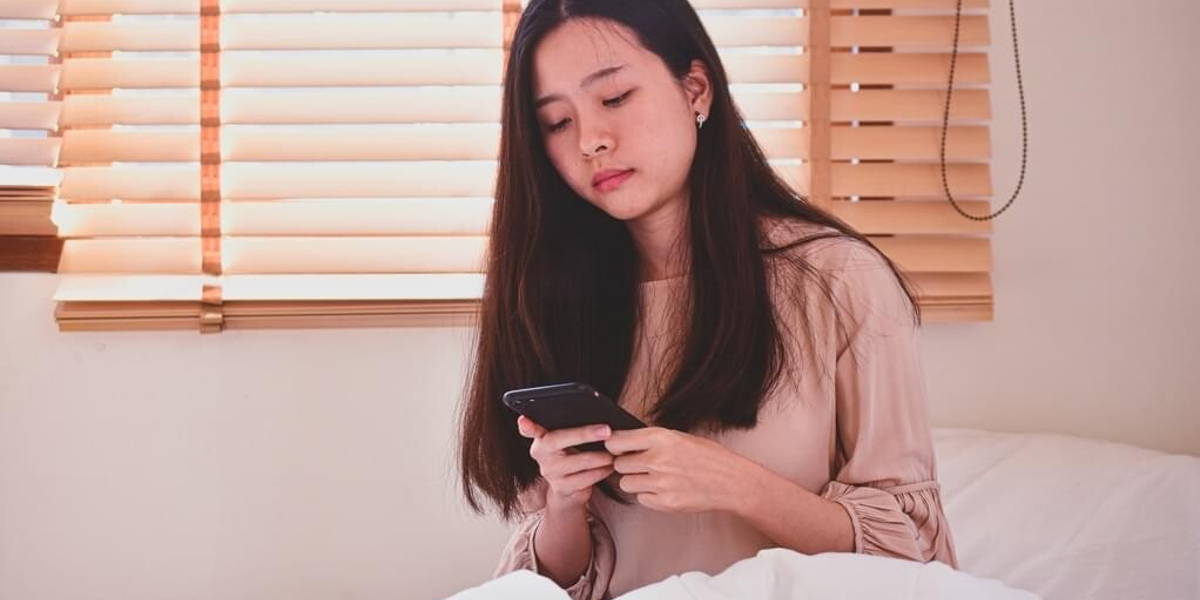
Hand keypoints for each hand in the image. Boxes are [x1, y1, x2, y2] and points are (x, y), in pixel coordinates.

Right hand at [517, 415, 615, 510]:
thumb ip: (571, 428)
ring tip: (614, 451)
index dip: (527, 425)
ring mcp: (550, 472)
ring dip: (602, 456)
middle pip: (561, 439)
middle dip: (586, 433)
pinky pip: (587, 478)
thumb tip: (596, 419)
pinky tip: (610, 466)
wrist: (568, 490)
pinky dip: (603, 471)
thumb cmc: (572, 455)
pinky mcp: (562, 487)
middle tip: (607, 430)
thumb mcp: (568, 441)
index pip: (531, 429)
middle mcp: (541, 454)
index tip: (523, 420)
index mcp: (541, 437)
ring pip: (580, 461)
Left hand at [604, 427, 762, 513]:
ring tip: (652, 477)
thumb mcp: (680, 437)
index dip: (614, 445)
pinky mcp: (665, 502)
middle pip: (619, 464)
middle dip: (626, 464)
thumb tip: (624, 441)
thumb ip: (652, 440)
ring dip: (635, 481)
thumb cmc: (709, 457)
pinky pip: (641, 499)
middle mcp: (657, 459)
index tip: (616, 447)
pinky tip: (663, 489)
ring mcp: (660, 483)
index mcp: (661, 438)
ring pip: (626, 483)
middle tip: (639, 464)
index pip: (616, 441)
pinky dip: (648, 495)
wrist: (731, 481)